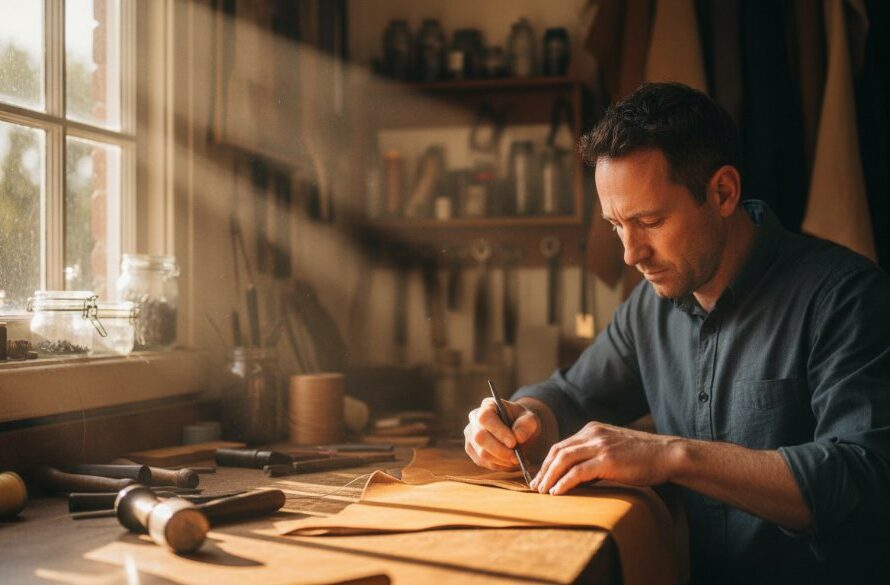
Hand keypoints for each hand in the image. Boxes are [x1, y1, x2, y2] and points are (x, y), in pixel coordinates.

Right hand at [464, 398, 540, 470]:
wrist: (517, 432)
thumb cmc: (523, 423)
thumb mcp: (530, 420)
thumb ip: (526, 425)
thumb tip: (518, 437)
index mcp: (488, 405)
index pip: (486, 417)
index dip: (498, 431)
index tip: (513, 443)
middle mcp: (474, 418)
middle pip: (480, 437)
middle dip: (500, 450)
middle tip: (516, 458)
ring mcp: (471, 435)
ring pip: (481, 453)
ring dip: (501, 460)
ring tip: (516, 460)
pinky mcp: (472, 450)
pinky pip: (483, 462)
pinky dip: (498, 465)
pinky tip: (509, 462)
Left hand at [530, 421, 681, 494]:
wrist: (667, 455)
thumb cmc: (642, 457)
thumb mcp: (613, 450)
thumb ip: (593, 457)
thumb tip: (574, 476)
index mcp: (592, 430)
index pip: (561, 445)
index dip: (548, 462)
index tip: (540, 477)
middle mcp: (592, 434)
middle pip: (558, 451)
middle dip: (544, 470)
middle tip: (535, 487)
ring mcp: (600, 445)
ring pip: (563, 459)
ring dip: (550, 477)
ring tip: (542, 492)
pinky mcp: (607, 459)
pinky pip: (578, 472)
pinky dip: (564, 482)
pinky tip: (557, 492)